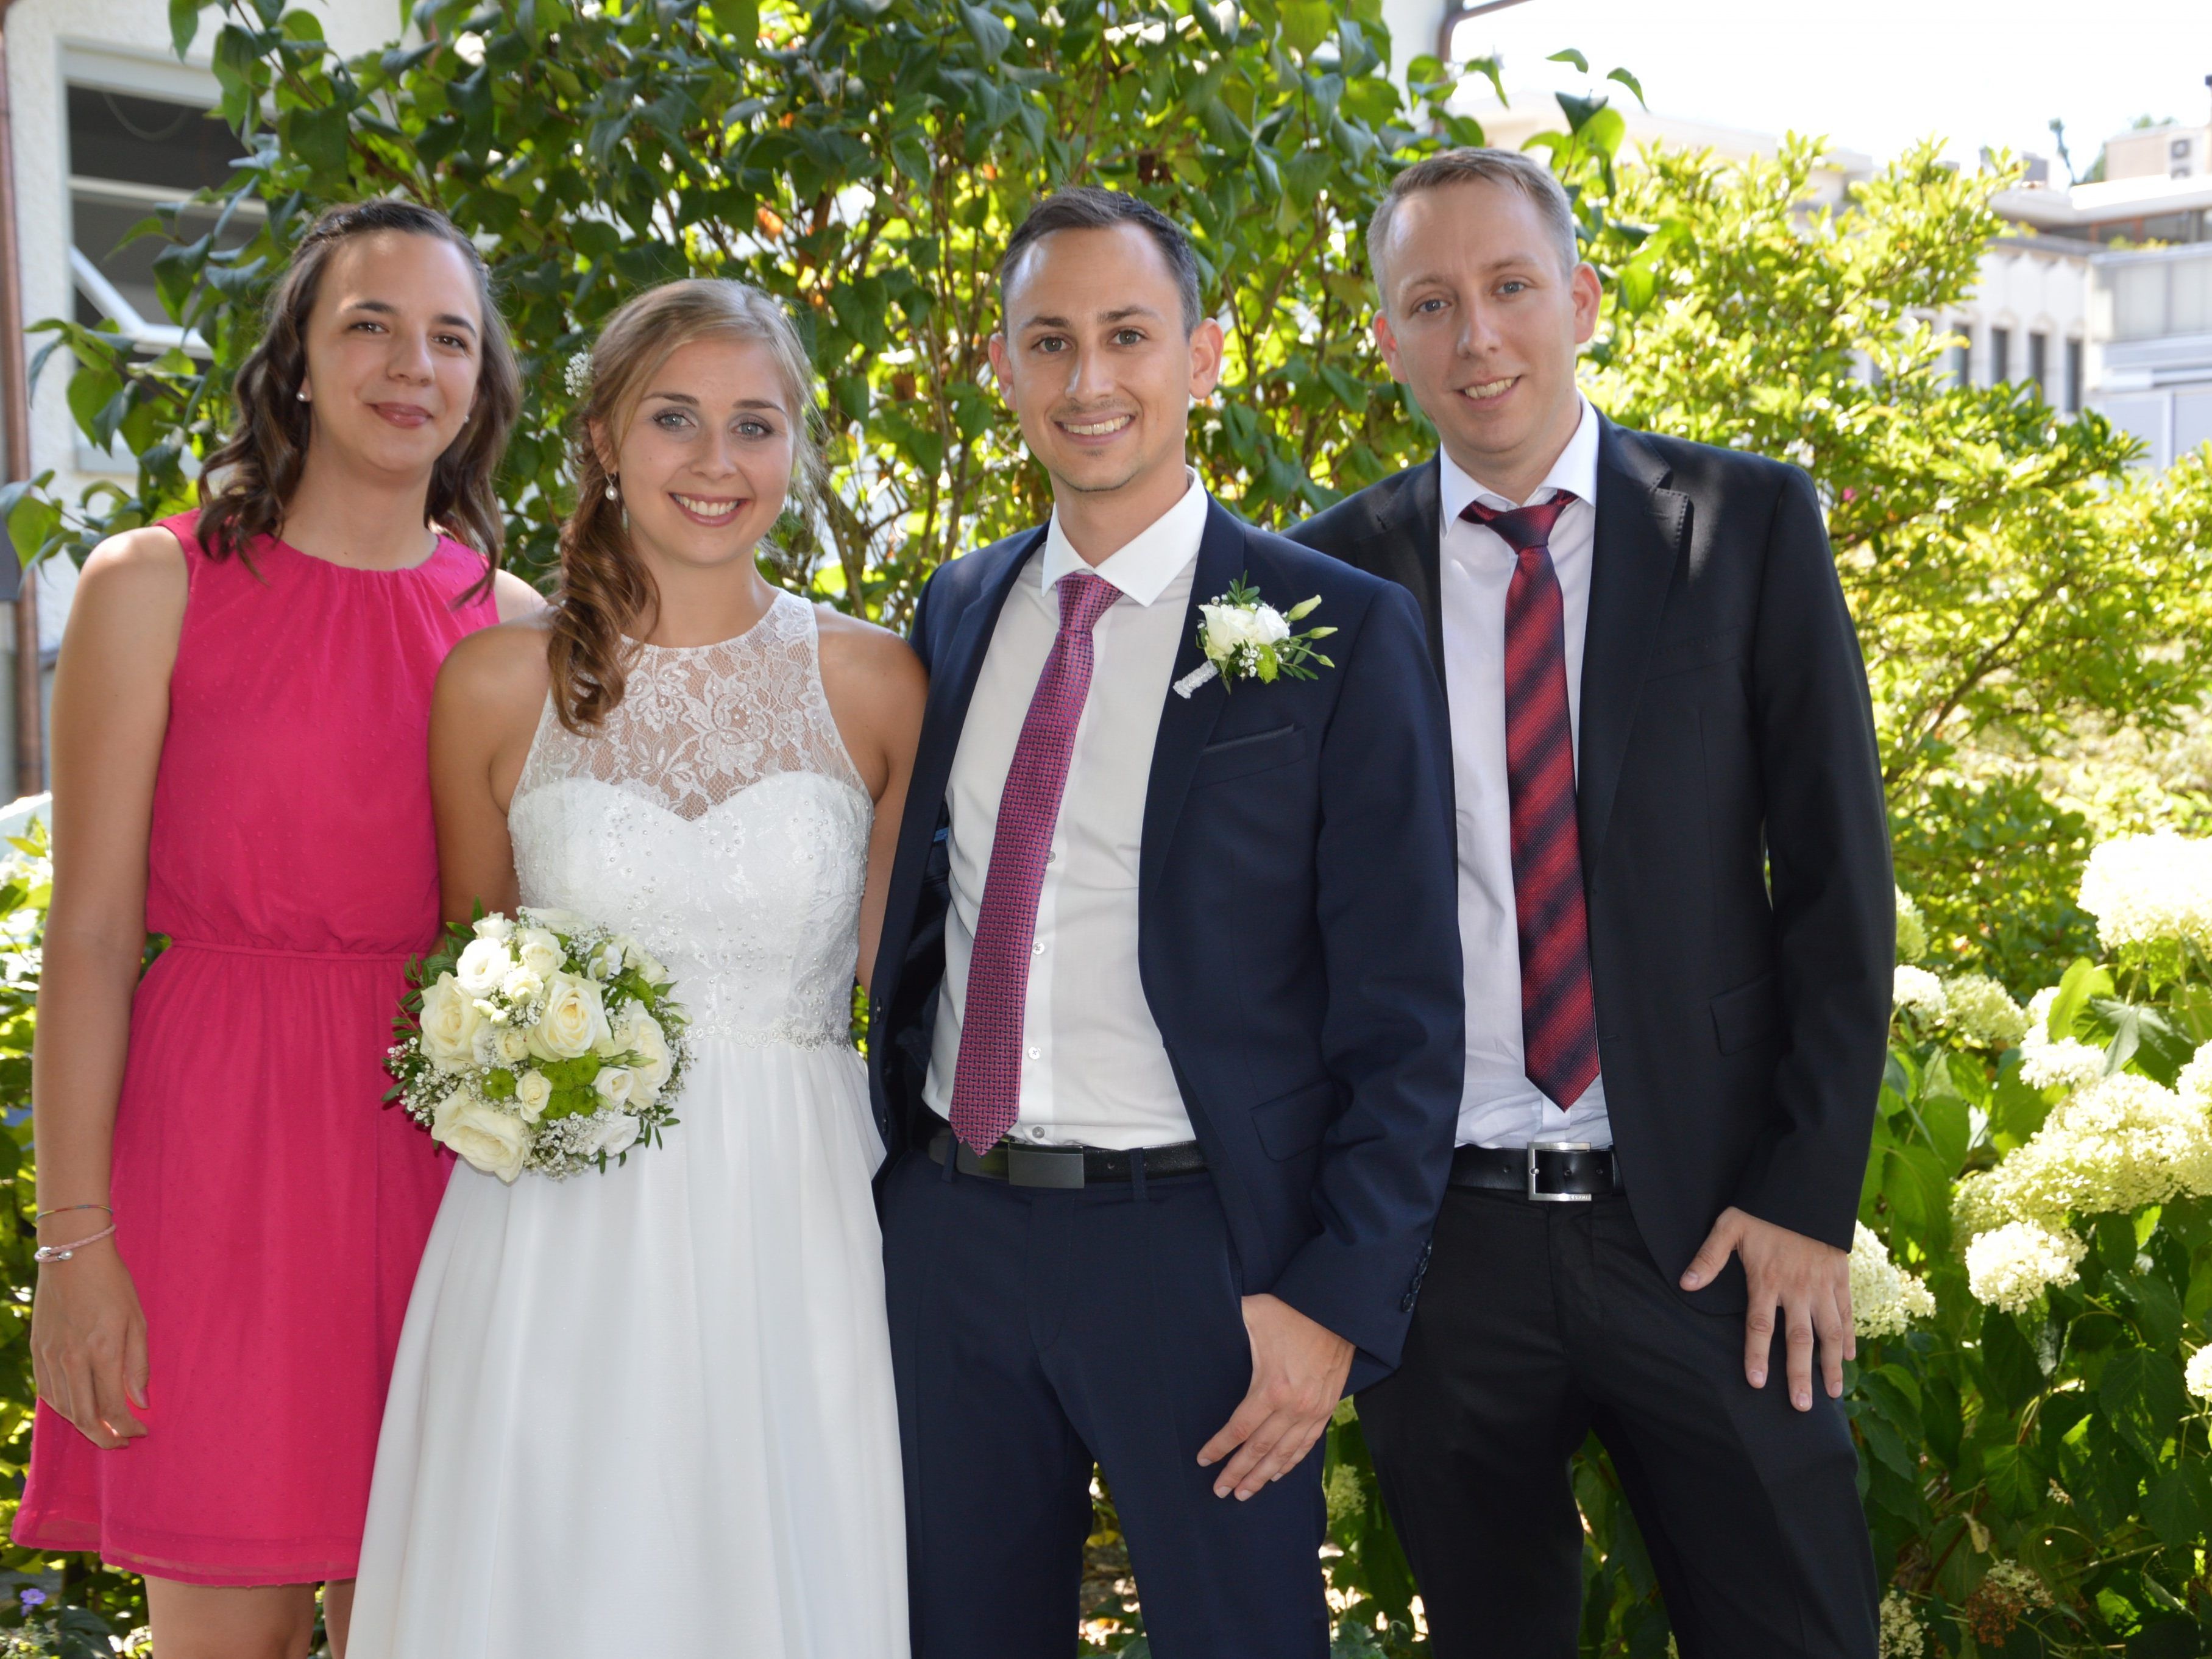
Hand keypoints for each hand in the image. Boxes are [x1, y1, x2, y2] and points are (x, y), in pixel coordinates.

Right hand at [31, 1241, 149, 1448]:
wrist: (73, 1257)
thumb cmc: (113, 1285)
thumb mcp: (137, 1321)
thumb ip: (138, 1365)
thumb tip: (141, 1402)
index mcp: (102, 1351)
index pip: (112, 1407)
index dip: (127, 1427)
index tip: (141, 1432)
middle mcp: (72, 1360)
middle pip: (84, 1416)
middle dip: (104, 1437)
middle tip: (121, 1443)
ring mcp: (50, 1356)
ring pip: (63, 1408)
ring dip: (83, 1426)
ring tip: (103, 1431)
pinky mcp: (37, 1351)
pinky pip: (47, 1392)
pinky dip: (63, 1407)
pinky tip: (78, 1409)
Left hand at [1196, 1293, 1352, 1499]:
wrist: (1336, 1312)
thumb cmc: (1290, 1311)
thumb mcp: (1252, 1314)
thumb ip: (1224, 1324)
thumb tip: (1197, 1318)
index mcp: (1272, 1387)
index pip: (1240, 1428)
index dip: (1219, 1447)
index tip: (1203, 1460)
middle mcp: (1293, 1406)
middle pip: (1259, 1449)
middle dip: (1237, 1472)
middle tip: (1220, 1492)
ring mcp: (1313, 1411)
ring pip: (1283, 1454)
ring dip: (1262, 1476)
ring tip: (1244, 1493)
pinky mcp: (1327, 1409)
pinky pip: (1306, 1445)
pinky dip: (1290, 1463)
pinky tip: (1276, 1475)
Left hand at [1680, 1206, 1853, 1410]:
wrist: (1806, 1188)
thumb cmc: (1763, 1208)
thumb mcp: (1728, 1226)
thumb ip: (1709, 1257)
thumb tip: (1686, 1283)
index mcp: (1768, 1280)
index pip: (1760, 1325)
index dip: (1757, 1354)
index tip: (1756, 1382)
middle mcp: (1797, 1289)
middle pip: (1800, 1339)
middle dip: (1800, 1374)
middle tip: (1801, 1406)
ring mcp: (1822, 1286)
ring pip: (1830, 1332)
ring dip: (1831, 1364)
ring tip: (1832, 1393)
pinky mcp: (1840, 1278)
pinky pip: (1846, 1313)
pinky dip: (1850, 1336)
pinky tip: (1849, 1358)